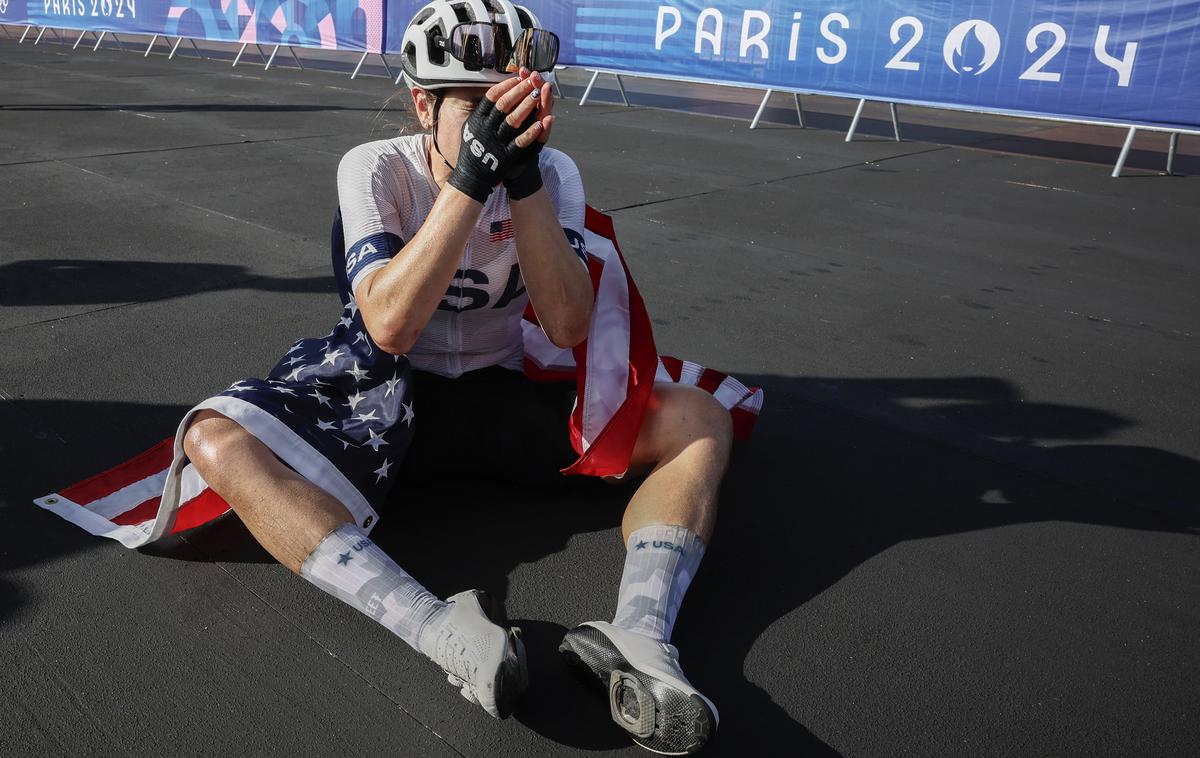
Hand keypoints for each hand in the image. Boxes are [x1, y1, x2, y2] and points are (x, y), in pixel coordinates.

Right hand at [447, 75, 548, 203]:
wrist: (472, 177)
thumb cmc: (472, 150)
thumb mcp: (471, 128)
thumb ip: (481, 112)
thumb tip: (494, 93)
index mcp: (477, 120)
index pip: (492, 97)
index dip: (506, 86)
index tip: (518, 78)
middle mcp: (486, 129)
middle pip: (504, 105)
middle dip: (519, 91)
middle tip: (532, 81)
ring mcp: (496, 142)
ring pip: (513, 120)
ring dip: (527, 106)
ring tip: (538, 94)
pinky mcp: (506, 155)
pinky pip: (520, 141)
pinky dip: (531, 131)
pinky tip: (543, 122)